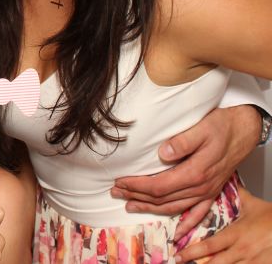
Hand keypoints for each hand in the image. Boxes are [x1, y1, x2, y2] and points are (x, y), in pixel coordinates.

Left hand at [110, 106, 259, 231]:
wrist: (244, 131)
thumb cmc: (221, 126)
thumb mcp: (202, 128)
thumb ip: (182, 142)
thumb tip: (163, 153)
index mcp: (195, 172)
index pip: (158, 186)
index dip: (137, 186)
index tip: (119, 182)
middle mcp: (200, 186)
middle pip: (162, 198)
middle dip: (136, 196)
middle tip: (116, 192)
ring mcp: (207, 191)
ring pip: (174, 207)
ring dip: (151, 208)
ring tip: (130, 205)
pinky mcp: (212, 191)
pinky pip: (198, 214)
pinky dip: (187, 224)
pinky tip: (178, 232)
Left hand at [175, 187, 271, 262]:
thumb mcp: (253, 205)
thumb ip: (236, 193)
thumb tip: (225, 178)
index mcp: (236, 234)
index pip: (209, 245)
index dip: (191, 252)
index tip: (178, 254)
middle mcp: (242, 250)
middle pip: (215, 263)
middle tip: (180, 263)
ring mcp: (252, 261)